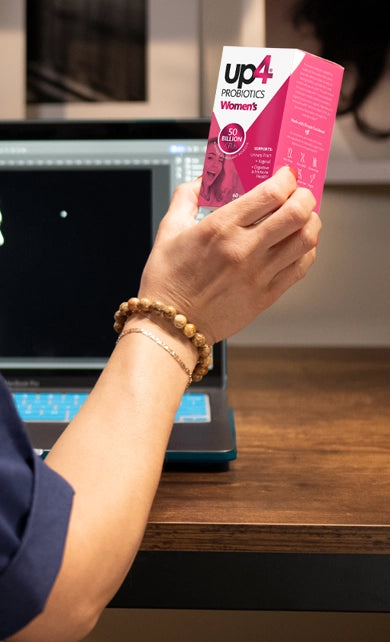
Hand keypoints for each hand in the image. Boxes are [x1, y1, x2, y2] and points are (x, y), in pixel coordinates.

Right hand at [139, 166, 319, 343]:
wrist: (171, 324)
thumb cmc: (167, 280)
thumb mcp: (168, 230)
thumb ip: (185, 197)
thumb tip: (202, 181)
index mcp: (220, 227)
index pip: (271, 193)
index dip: (286, 178)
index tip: (285, 175)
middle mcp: (244, 249)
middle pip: (297, 213)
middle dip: (305, 196)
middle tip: (299, 194)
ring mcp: (259, 274)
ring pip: (306, 239)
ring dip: (311, 222)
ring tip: (303, 218)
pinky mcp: (266, 296)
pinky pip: (301, 267)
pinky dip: (306, 251)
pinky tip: (297, 246)